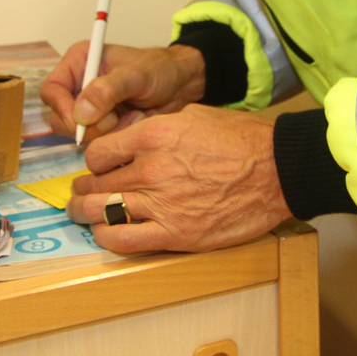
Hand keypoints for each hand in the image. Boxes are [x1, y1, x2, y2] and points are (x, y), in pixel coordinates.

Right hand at [40, 43, 205, 142]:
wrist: (181, 86)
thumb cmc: (160, 69)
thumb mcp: (136, 75)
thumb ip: (108, 90)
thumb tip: (80, 112)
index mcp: (80, 62)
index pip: (52, 89)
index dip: (61, 107)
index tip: (81, 121)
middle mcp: (79, 85)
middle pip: (60, 117)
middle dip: (86, 125)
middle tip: (115, 119)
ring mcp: (89, 108)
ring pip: (77, 134)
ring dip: (103, 133)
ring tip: (130, 117)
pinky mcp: (101, 126)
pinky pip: (95, 142)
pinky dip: (114, 138)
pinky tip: (132, 124)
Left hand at [66, 104, 292, 253]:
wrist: (277, 170)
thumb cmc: (242, 140)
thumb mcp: (194, 116)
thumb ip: (158, 128)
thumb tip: (135, 139)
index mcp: (153, 136)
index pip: (99, 153)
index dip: (94, 162)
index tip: (97, 168)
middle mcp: (151, 169)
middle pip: (95, 184)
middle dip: (82, 190)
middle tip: (79, 194)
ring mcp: (162, 204)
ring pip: (102, 212)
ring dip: (85, 214)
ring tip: (82, 214)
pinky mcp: (176, 234)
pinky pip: (124, 239)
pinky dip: (107, 236)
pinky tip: (105, 232)